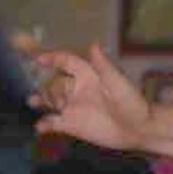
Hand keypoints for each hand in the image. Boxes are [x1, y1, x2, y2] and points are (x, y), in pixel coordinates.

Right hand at [29, 43, 172, 158]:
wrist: (140, 128)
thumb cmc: (132, 102)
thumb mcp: (118, 82)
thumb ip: (104, 65)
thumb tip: (94, 44)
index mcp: (86, 75)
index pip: (65, 61)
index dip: (52, 59)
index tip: (38, 59)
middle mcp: (76, 89)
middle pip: (55, 83)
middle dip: (47, 86)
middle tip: (43, 93)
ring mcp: (73, 108)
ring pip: (51, 101)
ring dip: (40, 100)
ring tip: (32, 102)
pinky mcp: (74, 125)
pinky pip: (54, 123)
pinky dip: (45, 124)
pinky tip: (38, 127)